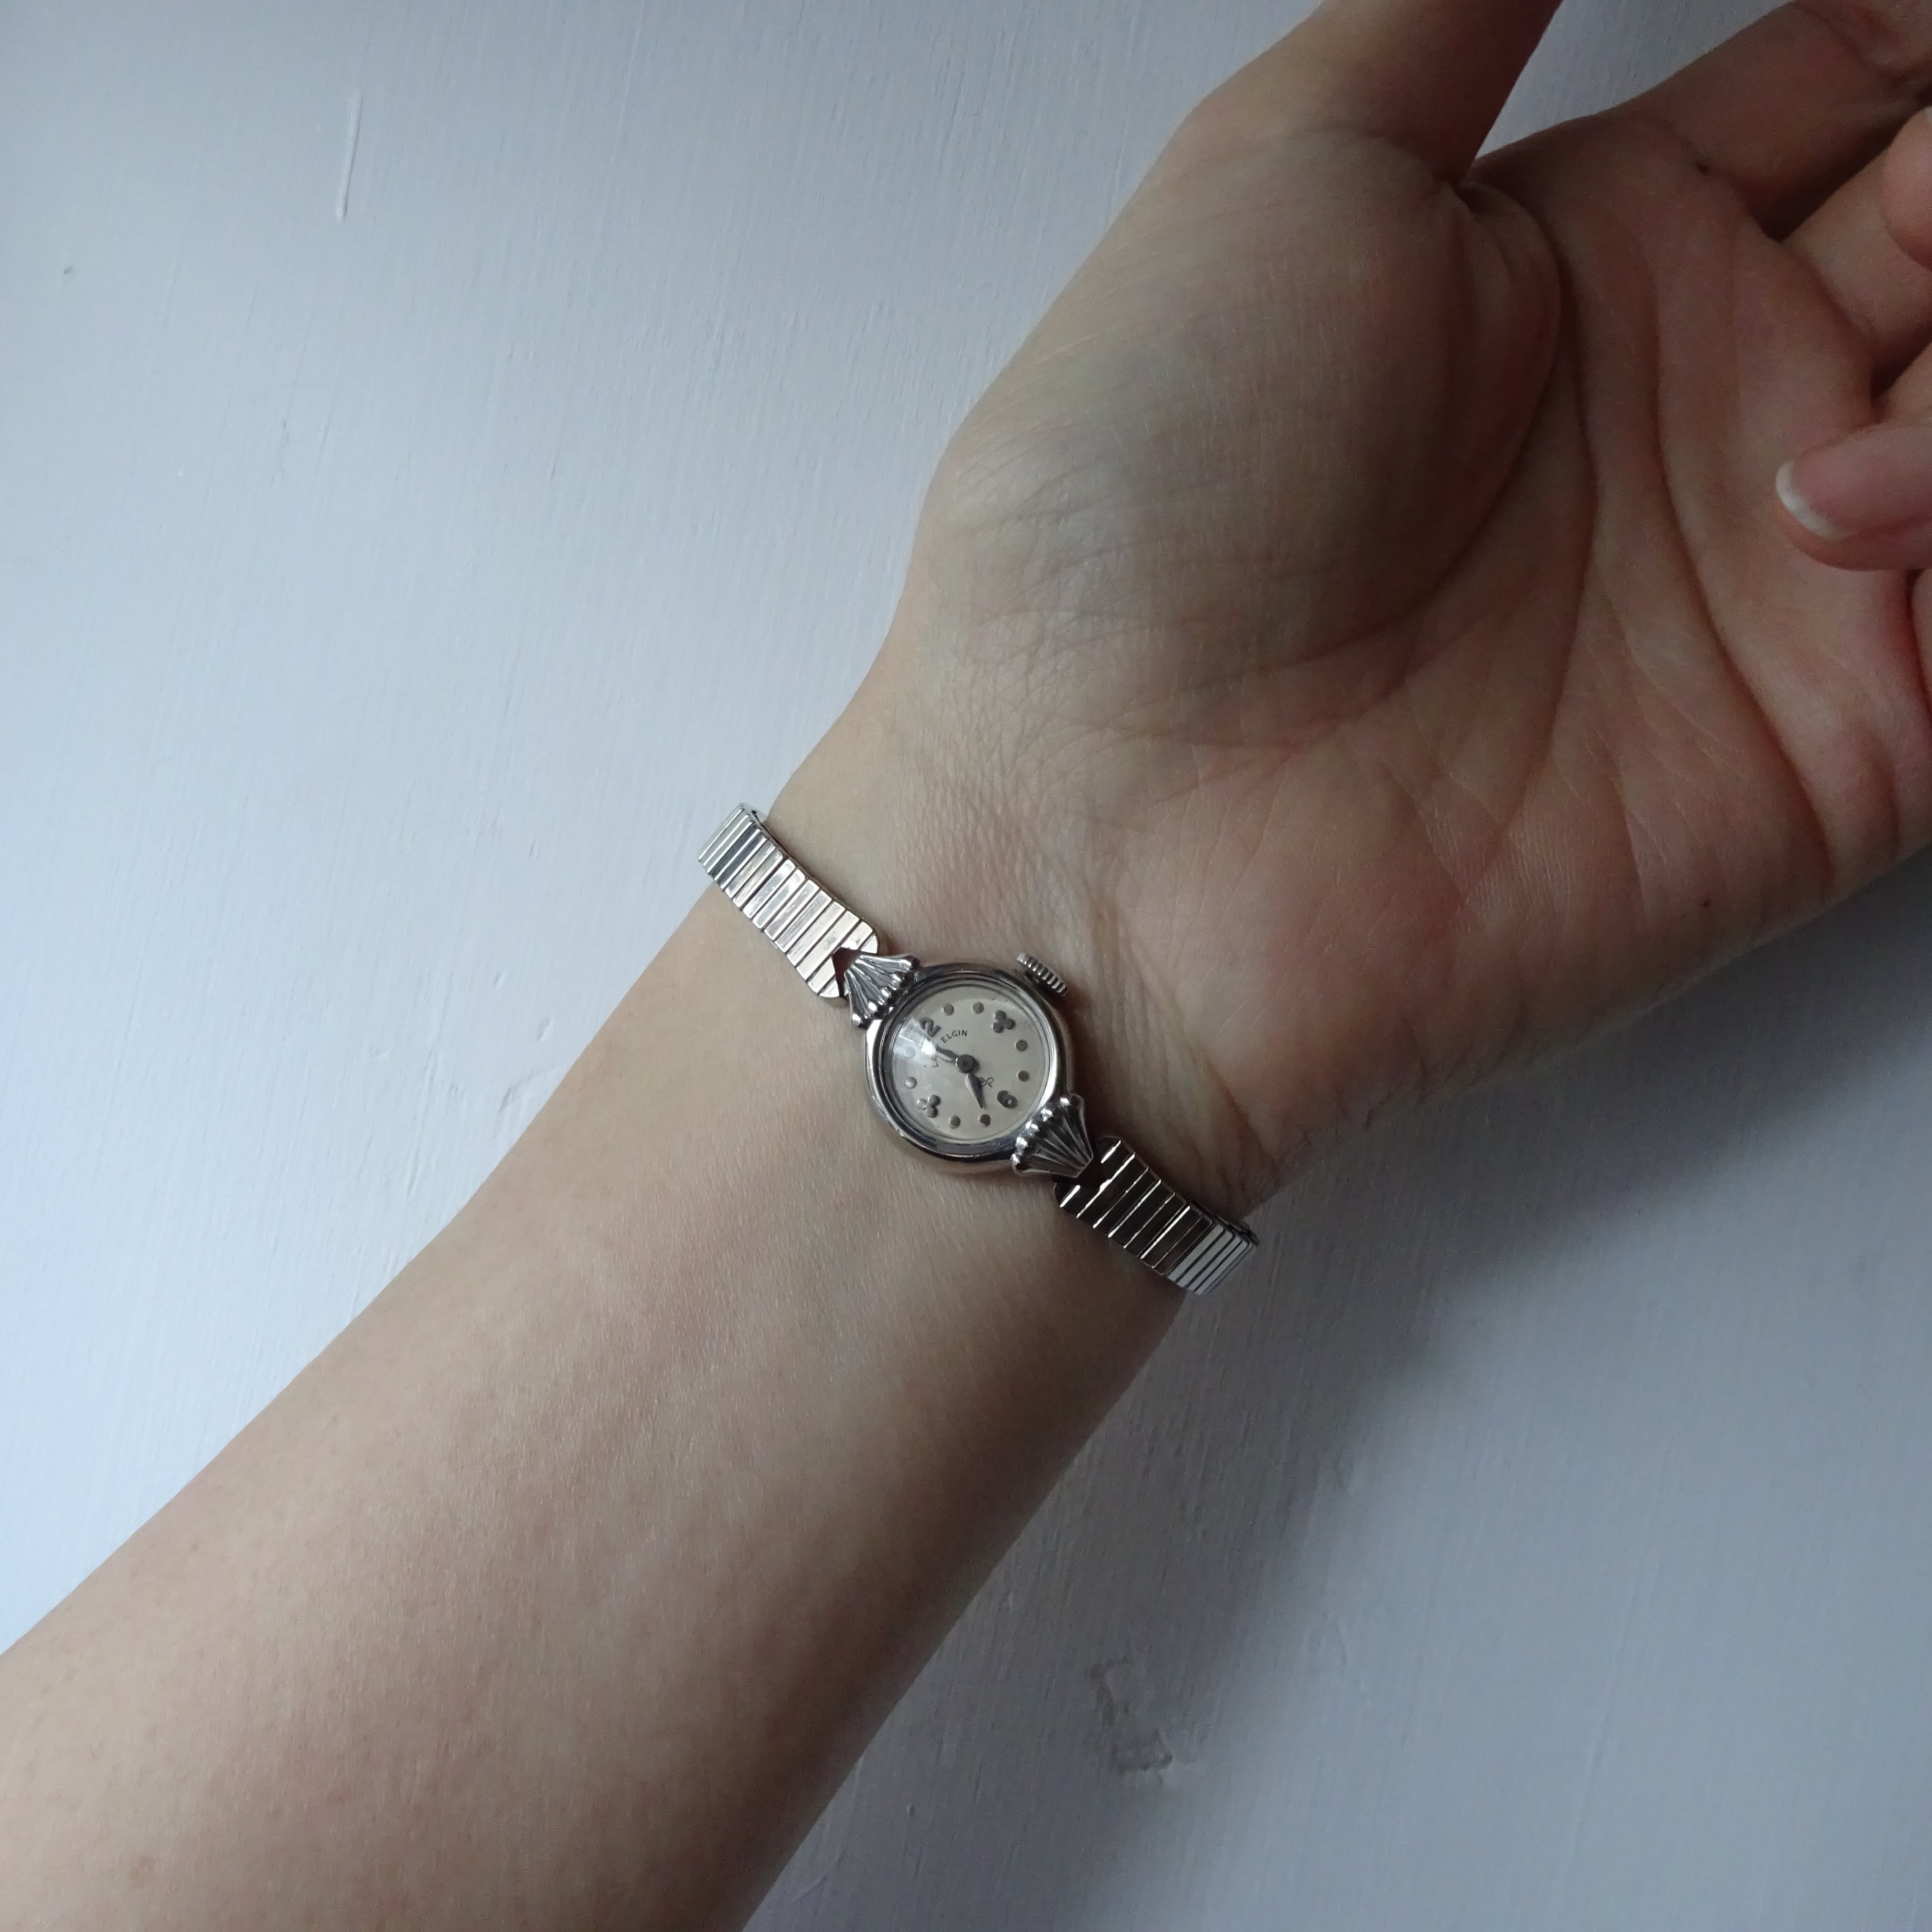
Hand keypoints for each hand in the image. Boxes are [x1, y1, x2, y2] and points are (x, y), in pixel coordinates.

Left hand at [782, 0, 1931, 1213]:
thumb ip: (1453, 13)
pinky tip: (1847, 504)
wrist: (1114, 826)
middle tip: (1915, 209)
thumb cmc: (1143, 499)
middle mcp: (1715, 400)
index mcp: (1598, 244)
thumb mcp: (1282, 172)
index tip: (1908, 33)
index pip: (1860, 74)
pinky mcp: (1848, 746)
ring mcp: (1792, 576)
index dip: (1914, 32)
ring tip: (1826, 442)